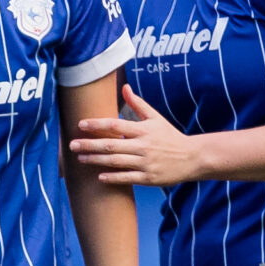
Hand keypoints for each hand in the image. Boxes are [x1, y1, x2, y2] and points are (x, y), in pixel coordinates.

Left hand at [68, 89, 206, 185]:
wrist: (193, 158)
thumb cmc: (170, 137)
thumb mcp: (156, 118)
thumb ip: (138, 104)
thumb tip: (124, 87)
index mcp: (143, 130)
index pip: (115, 125)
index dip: (97, 124)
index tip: (81, 125)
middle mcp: (143, 146)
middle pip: (111, 145)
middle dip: (89, 145)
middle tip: (72, 145)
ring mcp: (145, 163)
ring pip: (116, 162)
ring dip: (96, 161)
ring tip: (80, 159)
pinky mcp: (149, 178)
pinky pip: (127, 178)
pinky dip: (113, 178)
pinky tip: (99, 177)